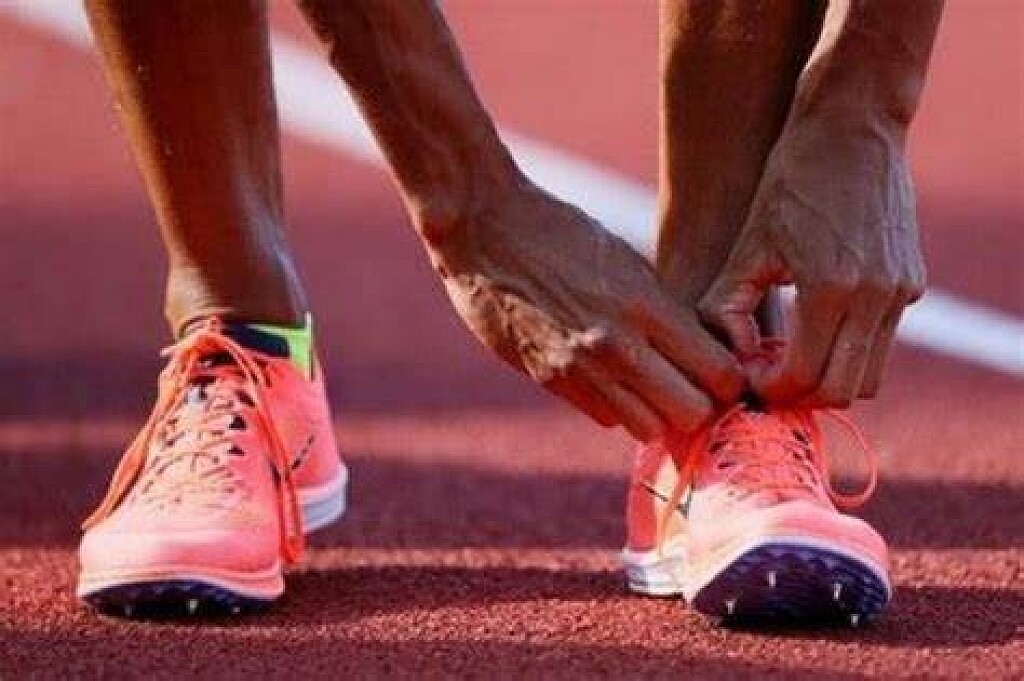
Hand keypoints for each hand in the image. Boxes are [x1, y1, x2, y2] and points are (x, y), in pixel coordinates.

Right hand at [419, 181, 742, 440]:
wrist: (484, 228)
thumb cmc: (560, 231)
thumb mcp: (627, 260)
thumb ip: (663, 311)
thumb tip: (702, 351)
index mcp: (647, 306)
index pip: (720, 373)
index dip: (730, 378)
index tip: (724, 371)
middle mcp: (617, 345)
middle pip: (691, 413)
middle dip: (700, 404)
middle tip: (694, 386)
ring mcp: (580, 369)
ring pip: (648, 429)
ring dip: (657, 413)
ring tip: (654, 387)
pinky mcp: (549, 380)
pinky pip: (604, 417)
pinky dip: (616, 407)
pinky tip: (612, 379)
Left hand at [700, 118, 925, 406]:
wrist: (854, 123)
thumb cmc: (791, 178)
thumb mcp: (747, 242)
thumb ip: (729, 306)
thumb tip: (734, 358)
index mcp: (831, 289)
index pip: (802, 379)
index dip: (768, 389)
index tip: (746, 372)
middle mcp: (876, 297)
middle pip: (841, 392)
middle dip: (799, 395)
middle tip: (765, 374)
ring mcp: (901, 292)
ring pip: (870, 376)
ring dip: (828, 378)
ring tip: (788, 354)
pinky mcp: (912, 283)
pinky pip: (881, 343)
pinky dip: (850, 352)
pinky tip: (814, 327)